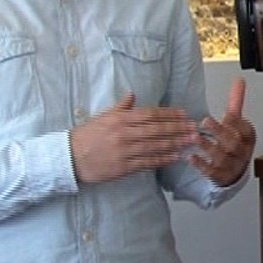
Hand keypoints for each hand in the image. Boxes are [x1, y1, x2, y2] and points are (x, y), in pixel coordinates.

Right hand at [70, 93, 198, 184]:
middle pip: (156, 129)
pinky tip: (175, 156)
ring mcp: (123, 151)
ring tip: (190, 141)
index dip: (168, 114)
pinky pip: (147, 162)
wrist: (67, 158)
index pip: (149, 114)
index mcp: (119, 119)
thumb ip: (120, 107)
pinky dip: (162, 159)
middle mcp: (123, 134)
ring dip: (175, 143)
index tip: (184, 114)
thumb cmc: (85, 136)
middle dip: (177, 128)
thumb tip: (132, 94)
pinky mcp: (122, 167)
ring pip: (155, 146)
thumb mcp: (102, 117)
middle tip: (194, 128)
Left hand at [190, 77, 256, 186]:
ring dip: (208, 147)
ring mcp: (232, 165)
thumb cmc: (234, 143)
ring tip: (195, 138)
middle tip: (205, 122)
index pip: (245, 130)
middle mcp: (242, 152)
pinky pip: (212, 172)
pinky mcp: (221, 176)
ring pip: (222, 157)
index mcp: (247, 137)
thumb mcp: (237, 123)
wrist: (235, 171)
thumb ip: (236, 102)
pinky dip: (201, 165)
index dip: (236, 123)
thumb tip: (239, 80)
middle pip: (233, 143)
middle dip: (220, 132)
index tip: (226, 115)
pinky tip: (190, 157)